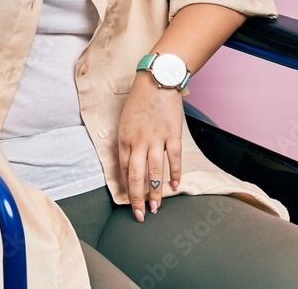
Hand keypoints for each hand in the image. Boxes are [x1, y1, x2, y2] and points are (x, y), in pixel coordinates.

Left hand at [117, 71, 184, 221]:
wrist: (157, 82)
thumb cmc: (139, 102)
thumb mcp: (124, 122)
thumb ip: (126, 144)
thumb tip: (127, 167)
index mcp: (124, 138)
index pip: (122, 169)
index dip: (126, 189)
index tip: (129, 203)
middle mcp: (138, 141)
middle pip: (136, 176)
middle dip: (137, 198)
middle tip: (140, 214)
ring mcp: (156, 139)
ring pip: (154, 172)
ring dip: (155, 192)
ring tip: (156, 207)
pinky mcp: (172, 135)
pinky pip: (174, 159)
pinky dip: (175, 174)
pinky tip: (174, 185)